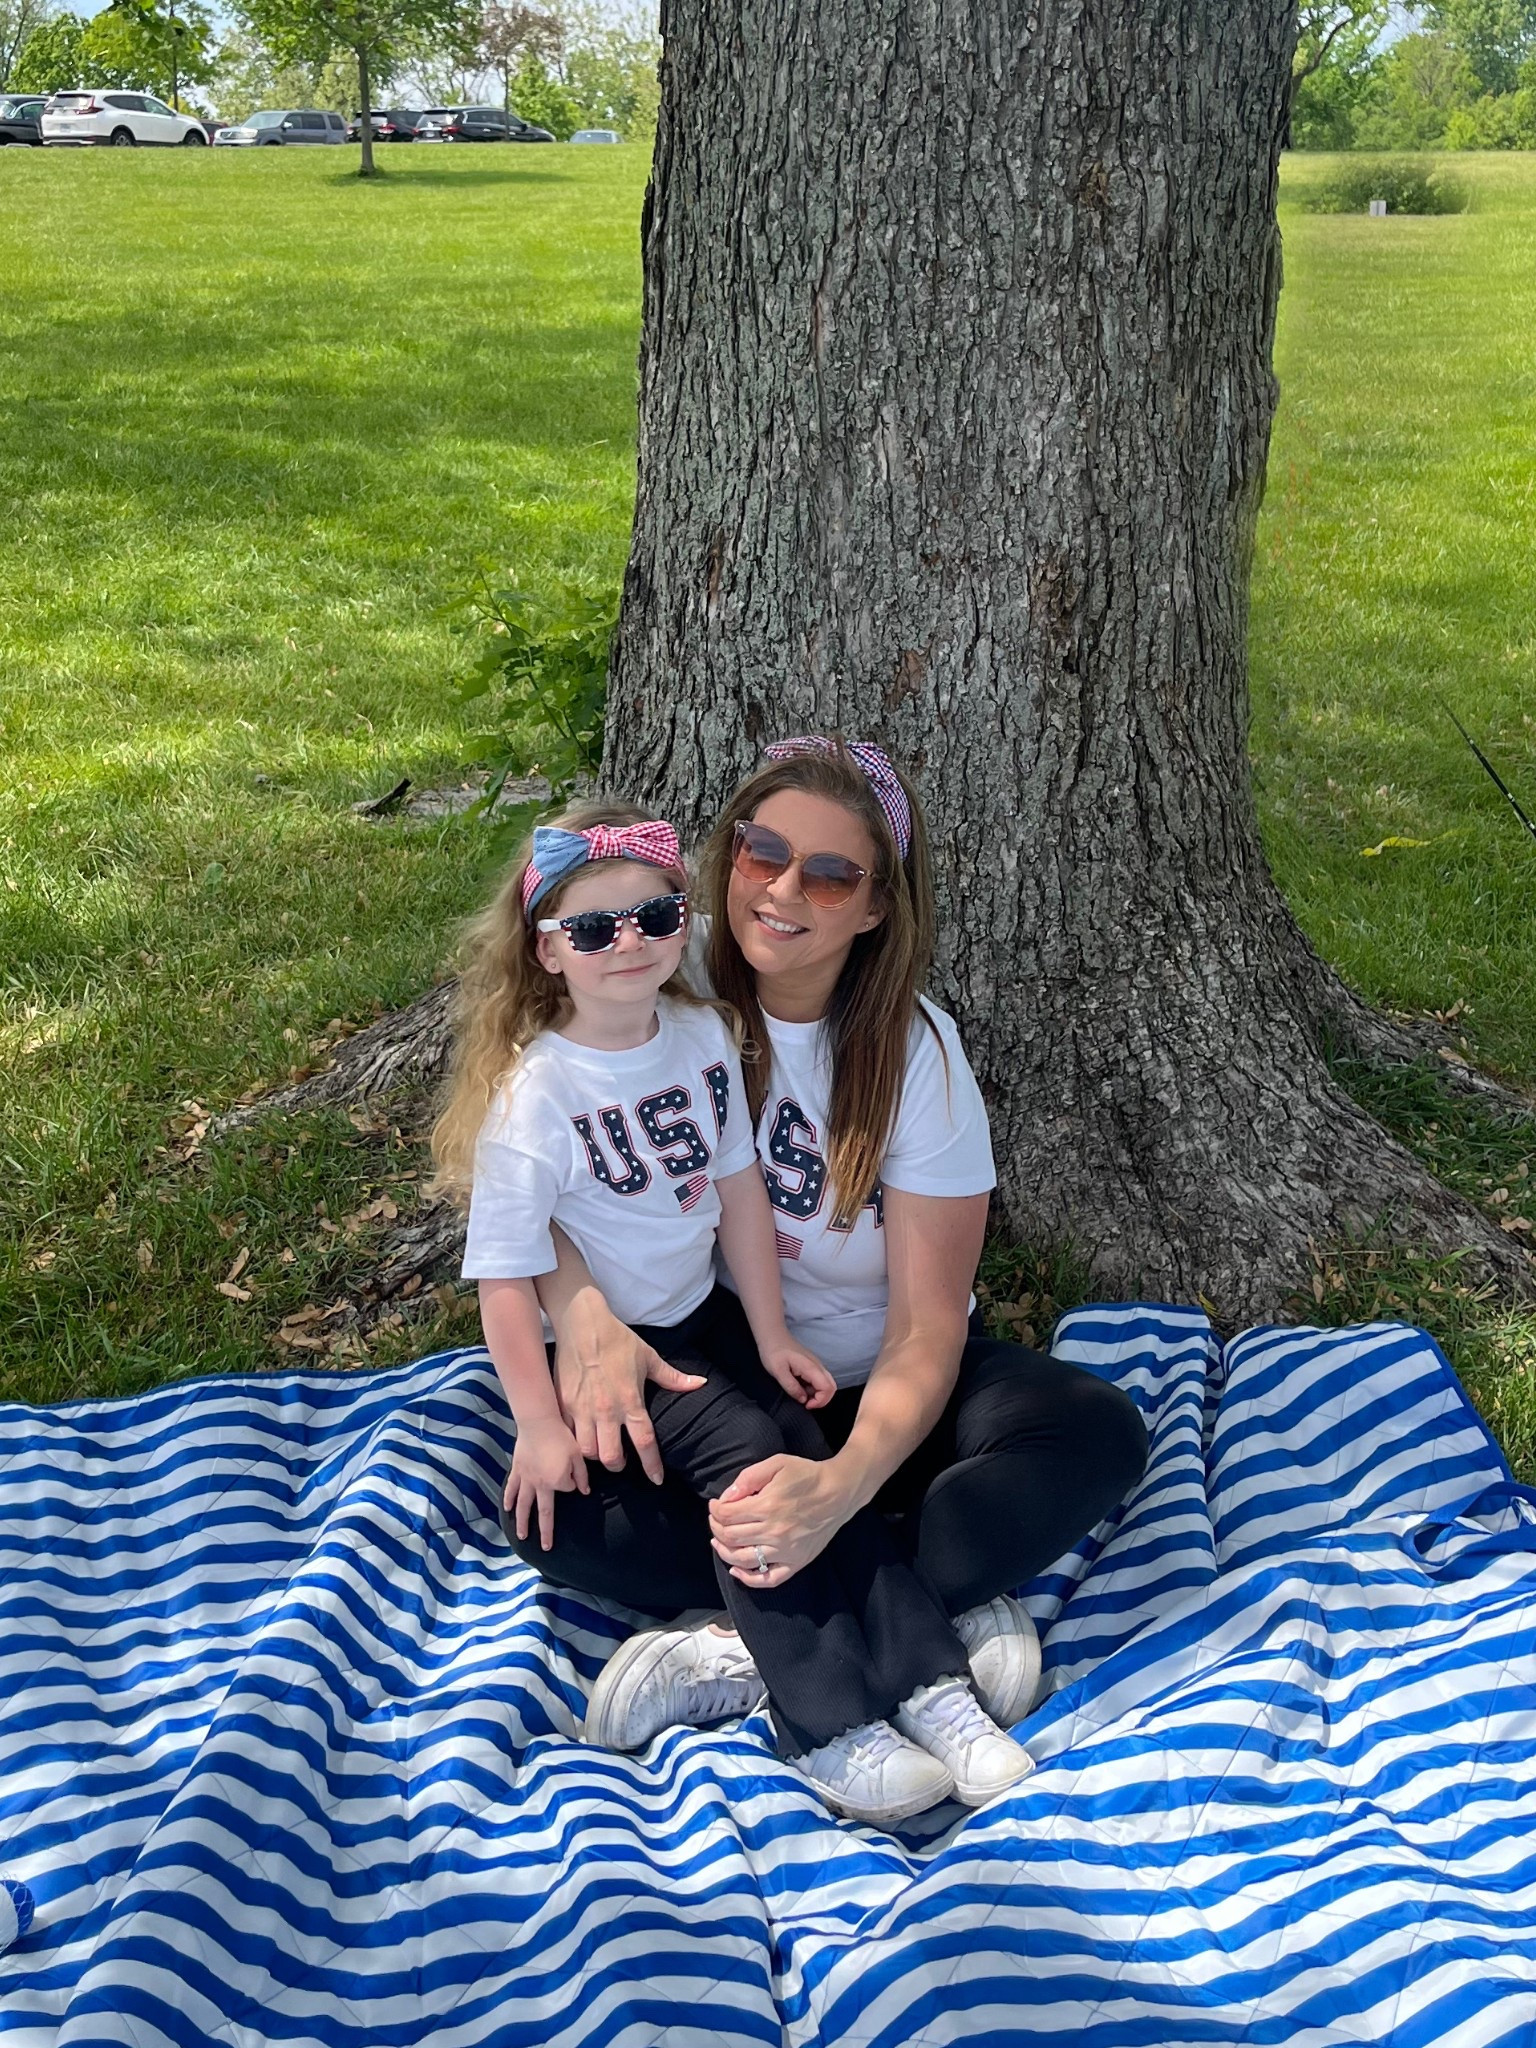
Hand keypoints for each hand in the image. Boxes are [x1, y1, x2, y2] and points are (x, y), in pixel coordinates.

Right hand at [505, 1417, 587, 1551]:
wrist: (538, 1422)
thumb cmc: (561, 1436)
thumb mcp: (578, 1454)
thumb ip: (582, 1475)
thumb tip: (584, 1491)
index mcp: (557, 1481)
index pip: (569, 1489)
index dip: (573, 1483)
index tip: (574, 1474)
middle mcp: (541, 1485)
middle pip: (543, 1512)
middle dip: (545, 1531)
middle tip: (546, 1547)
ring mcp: (526, 1479)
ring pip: (523, 1505)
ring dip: (522, 1522)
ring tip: (521, 1536)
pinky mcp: (517, 1470)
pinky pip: (512, 1488)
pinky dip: (508, 1499)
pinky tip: (506, 1509)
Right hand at [551, 1288, 703, 1482]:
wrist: (580, 1322)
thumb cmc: (617, 1339)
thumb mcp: (648, 1357)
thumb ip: (672, 1377)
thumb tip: (699, 1384)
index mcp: (630, 1400)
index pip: (645, 1441)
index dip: (652, 1465)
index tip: (657, 1479)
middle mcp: (606, 1409)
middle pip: (611, 1456)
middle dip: (617, 1465)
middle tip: (621, 1460)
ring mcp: (581, 1409)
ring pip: (586, 1451)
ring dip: (595, 1456)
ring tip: (600, 1449)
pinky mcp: (562, 1404)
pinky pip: (566, 1435)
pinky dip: (573, 1442)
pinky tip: (579, 1438)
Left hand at [708, 1454, 851, 1588]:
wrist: (839, 1492)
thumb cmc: (807, 1475)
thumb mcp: (776, 1464)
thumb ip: (748, 1478)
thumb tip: (726, 1497)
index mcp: (767, 1506)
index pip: (727, 1515)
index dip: (715, 1510)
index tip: (715, 1505)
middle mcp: (774, 1532)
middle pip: (730, 1537)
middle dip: (716, 1527)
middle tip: (716, 1520)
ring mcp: (785, 1551)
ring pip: (742, 1559)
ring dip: (724, 1552)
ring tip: (719, 1541)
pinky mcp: (796, 1562)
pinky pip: (768, 1579)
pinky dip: (748, 1579)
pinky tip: (736, 1570)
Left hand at [759, 1338, 834, 1408]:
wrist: (772, 1335)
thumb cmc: (773, 1351)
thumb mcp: (778, 1371)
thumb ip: (791, 1386)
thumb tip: (803, 1399)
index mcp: (810, 1367)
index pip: (827, 1388)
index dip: (820, 1401)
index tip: (805, 1405)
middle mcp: (817, 1366)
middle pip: (832, 1387)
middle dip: (822, 1400)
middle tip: (806, 1404)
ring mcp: (815, 1365)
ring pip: (826, 1384)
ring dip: (817, 1395)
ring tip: (801, 1396)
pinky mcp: (811, 1365)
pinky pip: (819, 1380)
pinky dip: (813, 1389)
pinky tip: (800, 1388)